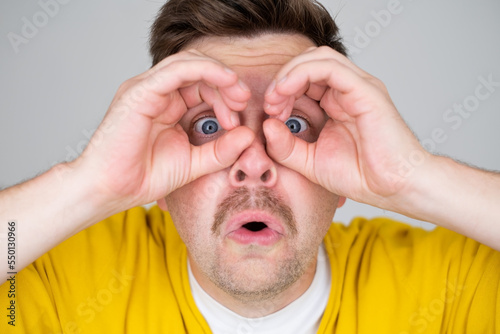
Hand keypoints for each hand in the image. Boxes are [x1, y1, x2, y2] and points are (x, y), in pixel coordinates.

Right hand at [71, 50, 253, 210]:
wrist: (110, 190)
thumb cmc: (143, 177)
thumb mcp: (194, 163)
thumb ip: (221, 150)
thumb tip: (248, 136)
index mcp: (167, 105)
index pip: (202, 86)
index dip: (226, 96)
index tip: (239, 119)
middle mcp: (157, 92)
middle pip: (199, 71)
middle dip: (227, 83)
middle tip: (243, 102)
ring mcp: (147, 88)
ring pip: (190, 63)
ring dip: (220, 75)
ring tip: (238, 96)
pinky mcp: (140, 91)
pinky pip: (177, 70)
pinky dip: (205, 70)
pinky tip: (226, 80)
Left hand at [263, 46, 427, 209]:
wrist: (393, 188)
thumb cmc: (361, 175)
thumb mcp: (310, 162)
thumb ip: (286, 146)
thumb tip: (266, 125)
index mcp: (337, 102)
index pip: (305, 78)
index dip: (281, 90)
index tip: (268, 114)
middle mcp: (348, 90)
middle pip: (309, 63)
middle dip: (282, 80)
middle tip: (269, 105)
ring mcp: (359, 87)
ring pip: (318, 58)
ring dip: (289, 73)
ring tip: (276, 98)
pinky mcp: (365, 90)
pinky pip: (330, 67)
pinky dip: (302, 73)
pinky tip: (285, 91)